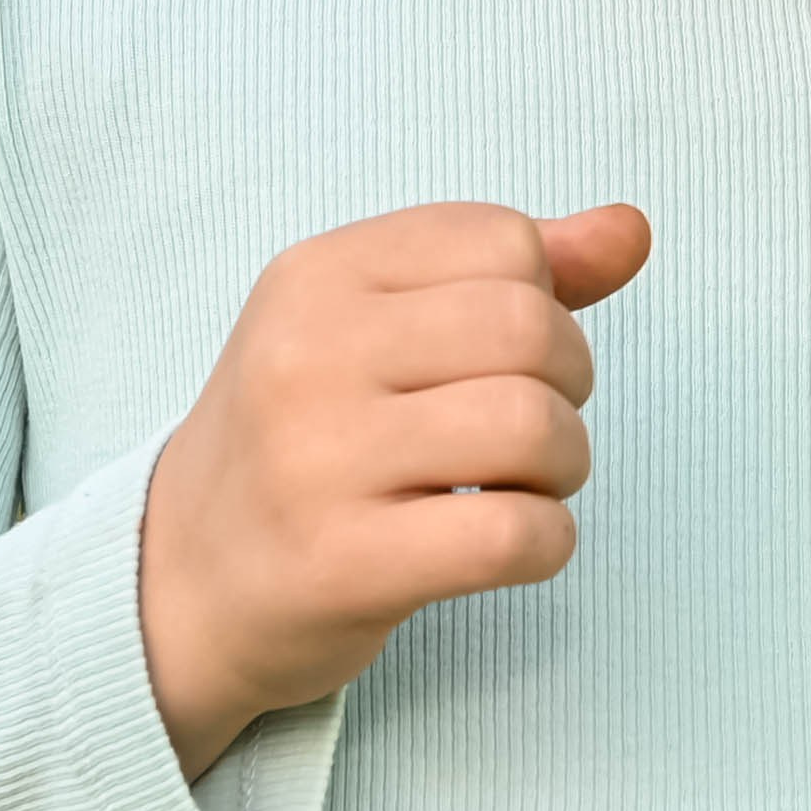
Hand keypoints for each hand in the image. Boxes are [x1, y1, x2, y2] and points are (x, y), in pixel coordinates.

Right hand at [139, 199, 650, 781]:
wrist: (178, 582)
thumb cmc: (305, 440)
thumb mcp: (375, 327)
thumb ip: (509, 274)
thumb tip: (631, 229)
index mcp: (317, 275)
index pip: (503, 241)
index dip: (542, 300)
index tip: (502, 357)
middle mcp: (306, 354)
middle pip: (529, 330)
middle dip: (568, 385)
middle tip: (531, 429)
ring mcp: (316, 461)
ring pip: (532, 428)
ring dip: (565, 466)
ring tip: (525, 485)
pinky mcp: (341, 565)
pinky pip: (513, 534)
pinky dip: (549, 541)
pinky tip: (514, 544)